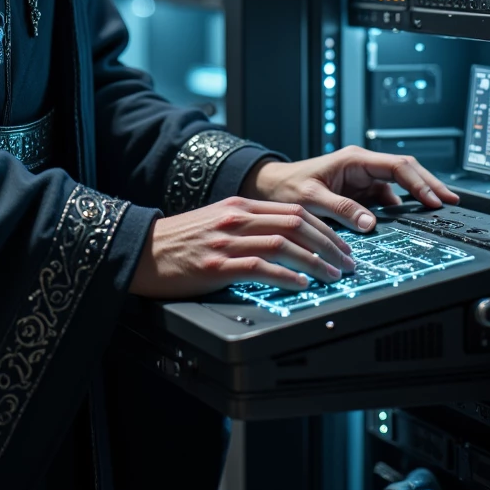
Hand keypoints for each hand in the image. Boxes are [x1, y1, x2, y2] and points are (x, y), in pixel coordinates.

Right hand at [128, 144, 459, 299]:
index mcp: (240, 205)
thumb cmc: (177, 242)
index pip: (294, 210)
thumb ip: (248, 226)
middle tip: (348, 262)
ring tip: (333, 275)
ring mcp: (227, 240)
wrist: (141, 251)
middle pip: (297, 224)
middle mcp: (237, 218)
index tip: (342, 246)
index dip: (325, 228)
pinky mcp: (217, 264)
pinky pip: (260, 267)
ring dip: (315, 261)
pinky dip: (286, 275)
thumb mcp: (216, 222)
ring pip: (284, 244)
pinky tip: (301, 284)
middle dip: (329, 244)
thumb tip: (284, 241)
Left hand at [243, 145, 459, 232]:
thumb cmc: (287, 188)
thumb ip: (341, 210)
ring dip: (418, 197)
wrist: (271, 188)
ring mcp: (364, 180)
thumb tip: (371, 223)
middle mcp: (363, 167)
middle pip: (407, 172)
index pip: (397, 166)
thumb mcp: (312, 199)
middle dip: (430, 186)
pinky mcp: (361, 194)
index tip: (435, 199)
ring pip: (400, 186)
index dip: (420, 182)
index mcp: (355, 160)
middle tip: (451, 203)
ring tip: (438, 212)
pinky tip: (411, 221)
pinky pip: (387, 200)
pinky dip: (401, 209)